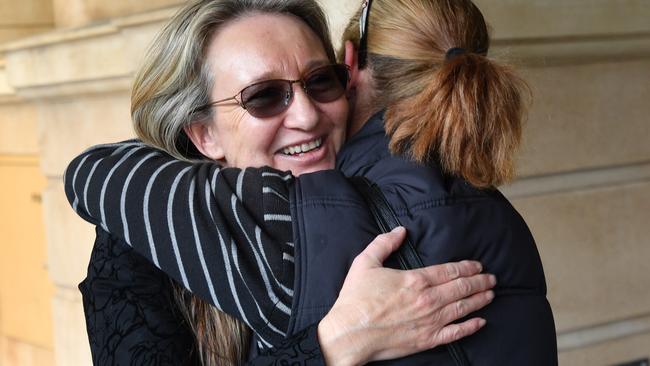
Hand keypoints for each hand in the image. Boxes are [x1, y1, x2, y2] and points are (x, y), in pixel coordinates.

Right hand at [317, 227, 495, 365]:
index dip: (466, 267)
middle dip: (479, 282)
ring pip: (463, 308)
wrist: (350, 334)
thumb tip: (400, 230)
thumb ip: (384, 243)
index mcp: (415, 280)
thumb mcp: (365, 263)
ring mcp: (430, 321)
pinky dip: (470, 327)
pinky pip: (455, 333)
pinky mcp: (427, 340)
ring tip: (491, 294)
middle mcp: (428, 300)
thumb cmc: (355, 299)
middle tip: (492, 278)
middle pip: (461, 288)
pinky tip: (481, 322)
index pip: (449, 270)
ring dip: (479, 300)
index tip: (477, 265)